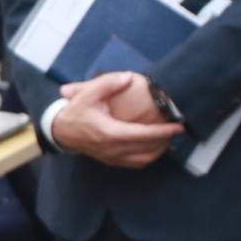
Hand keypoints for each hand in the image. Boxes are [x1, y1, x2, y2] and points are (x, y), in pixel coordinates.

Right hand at [45, 71, 181, 168]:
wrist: (61, 132)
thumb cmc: (76, 112)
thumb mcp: (88, 94)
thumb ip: (108, 84)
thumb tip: (129, 77)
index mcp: (110, 133)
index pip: (144, 135)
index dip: (164, 132)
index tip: (179, 126)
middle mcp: (114, 149)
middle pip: (148, 149)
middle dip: (166, 140)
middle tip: (177, 129)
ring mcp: (113, 158)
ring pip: (144, 160)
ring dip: (159, 150)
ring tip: (168, 138)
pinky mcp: (112, 162)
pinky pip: (136, 163)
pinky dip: (149, 156)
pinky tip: (154, 146)